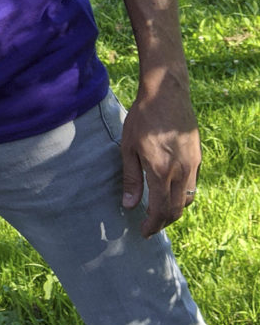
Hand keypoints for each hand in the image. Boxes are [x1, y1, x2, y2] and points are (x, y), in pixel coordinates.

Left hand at [120, 79, 200, 237]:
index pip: (160, 210)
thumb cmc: (142, 118)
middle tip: (150, 225)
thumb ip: (130, 178)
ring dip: (174, 209)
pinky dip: (182, 194)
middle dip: (163, 222)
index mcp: (161, 171)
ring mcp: (192, 164)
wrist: (166, 93)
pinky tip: (170, 189)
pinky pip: (192, 184)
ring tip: (159, 210)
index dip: (152, 225)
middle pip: (176, 209)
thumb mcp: (128, 147)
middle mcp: (180, 171)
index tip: (143, 231)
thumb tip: (129, 205)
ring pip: (188, 199)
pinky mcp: (197, 156)